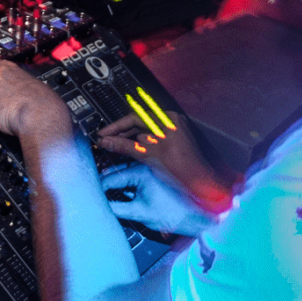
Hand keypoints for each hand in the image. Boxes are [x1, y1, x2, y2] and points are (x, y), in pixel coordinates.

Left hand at [0, 60, 71, 139]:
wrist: (37, 114)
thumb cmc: (41, 99)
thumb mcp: (34, 82)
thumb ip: (21, 82)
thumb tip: (22, 90)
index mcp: (6, 66)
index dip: (0, 80)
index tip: (3, 87)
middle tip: (4, 102)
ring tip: (5, 112)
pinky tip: (2, 119)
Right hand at [96, 113, 228, 213]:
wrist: (198, 183)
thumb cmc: (182, 169)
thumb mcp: (148, 155)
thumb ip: (125, 146)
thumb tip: (107, 141)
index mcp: (167, 119)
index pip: (135, 117)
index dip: (116, 126)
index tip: (103, 133)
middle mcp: (170, 122)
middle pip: (138, 124)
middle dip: (121, 134)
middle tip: (106, 141)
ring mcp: (172, 132)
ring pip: (143, 133)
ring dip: (129, 140)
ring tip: (114, 147)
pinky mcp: (171, 142)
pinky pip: (151, 140)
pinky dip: (139, 145)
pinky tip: (129, 151)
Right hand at [102, 163, 213, 236]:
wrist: (196, 216)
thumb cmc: (174, 214)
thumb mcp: (140, 213)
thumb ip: (118, 209)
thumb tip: (102, 207)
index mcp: (142, 171)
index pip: (112, 178)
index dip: (99, 187)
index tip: (90, 194)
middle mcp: (147, 167)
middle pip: (118, 174)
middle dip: (106, 184)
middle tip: (93, 193)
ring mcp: (152, 171)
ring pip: (127, 176)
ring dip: (116, 184)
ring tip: (103, 194)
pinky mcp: (156, 177)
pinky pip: (136, 178)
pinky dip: (127, 186)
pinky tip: (121, 196)